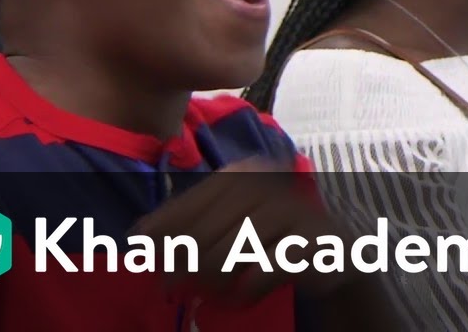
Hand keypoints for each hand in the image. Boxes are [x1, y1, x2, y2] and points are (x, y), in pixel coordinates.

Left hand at [132, 157, 351, 302]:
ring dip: (217, 281)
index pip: (186, 207)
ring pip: (229, 254)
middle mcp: (265, 185)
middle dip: (188, 266)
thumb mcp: (226, 222)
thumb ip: (186, 223)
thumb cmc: (268, 235)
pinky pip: (263, 272)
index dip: (163, 235)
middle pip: (203, 235)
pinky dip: (249, 290)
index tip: (147, 258)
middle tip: (179, 287)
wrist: (330, 248)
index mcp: (240, 174)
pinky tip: (247, 294)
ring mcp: (290, 211)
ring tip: (215, 291)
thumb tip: (137, 235)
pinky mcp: (310, 242)